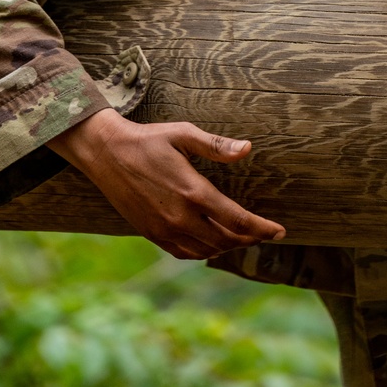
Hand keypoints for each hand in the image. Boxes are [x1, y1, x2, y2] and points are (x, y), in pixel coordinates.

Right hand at [50, 109, 286, 258]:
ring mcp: (164, 229)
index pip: (238, 220)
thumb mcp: (183, 133)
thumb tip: (247, 148)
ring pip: (207, 250)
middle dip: (250, 239)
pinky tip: (212, 244)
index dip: (262, 228)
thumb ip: (216, 145)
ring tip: (244, 237)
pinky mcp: (151, 234)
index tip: (280, 230)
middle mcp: (180, 216)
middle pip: (226, 240)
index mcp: (193, 192)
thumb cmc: (148, 140)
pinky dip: (204, 252)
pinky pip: (185, 253)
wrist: (106, 154)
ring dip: (229, 247)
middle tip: (265, 233)